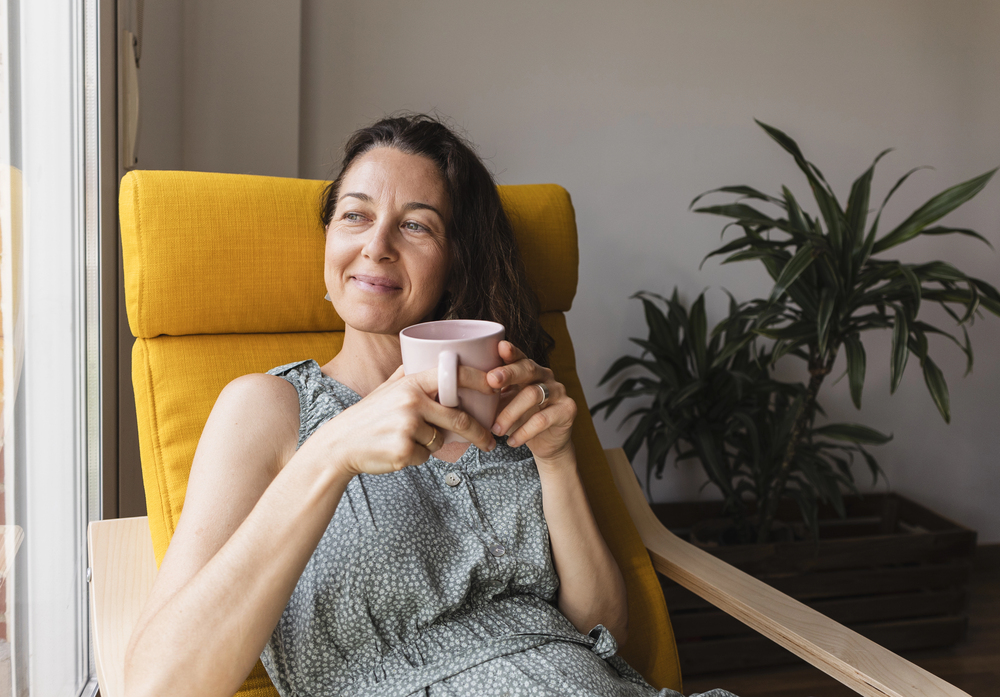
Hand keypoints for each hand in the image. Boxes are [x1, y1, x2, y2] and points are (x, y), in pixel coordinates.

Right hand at [309, 364, 496, 476]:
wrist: (339, 444)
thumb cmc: (368, 416)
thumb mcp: (386, 388)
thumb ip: (410, 374)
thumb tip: (435, 358)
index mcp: (410, 383)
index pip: (454, 377)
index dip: (480, 381)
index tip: (498, 388)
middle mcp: (411, 401)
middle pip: (459, 418)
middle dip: (479, 433)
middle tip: (490, 443)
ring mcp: (407, 427)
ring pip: (440, 440)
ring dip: (431, 445)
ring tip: (406, 439)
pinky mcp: (403, 450)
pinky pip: (425, 457)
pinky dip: (416, 458)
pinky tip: (396, 450)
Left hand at [487, 341, 576, 461]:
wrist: (546, 443)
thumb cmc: (521, 419)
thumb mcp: (504, 405)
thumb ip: (493, 394)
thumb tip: (466, 389)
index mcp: (529, 370)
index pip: (519, 357)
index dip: (511, 352)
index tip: (499, 347)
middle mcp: (545, 376)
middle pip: (528, 369)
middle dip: (509, 373)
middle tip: (491, 380)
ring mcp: (559, 391)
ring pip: (533, 394)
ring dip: (510, 413)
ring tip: (495, 429)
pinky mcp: (567, 410)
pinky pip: (543, 419)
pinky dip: (524, 432)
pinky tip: (512, 441)